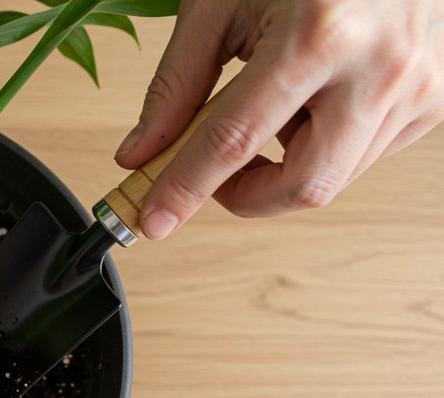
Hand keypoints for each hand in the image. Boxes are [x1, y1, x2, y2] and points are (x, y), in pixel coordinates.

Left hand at [116, 0, 443, 238]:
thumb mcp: (220, 4)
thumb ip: (176, 84)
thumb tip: (141, 152)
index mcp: (319, 35)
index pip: (235, 139)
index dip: (187, 187)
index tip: (154, 219)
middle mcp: (379, 66)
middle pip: (303, 185)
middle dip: (246, 198)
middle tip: (211, 177)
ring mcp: (416, 86)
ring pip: (333, 177)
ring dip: (284, 164)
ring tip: (269, 106)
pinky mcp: (434, 99)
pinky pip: (364, 157)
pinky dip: (323, 146)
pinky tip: (313, 99)